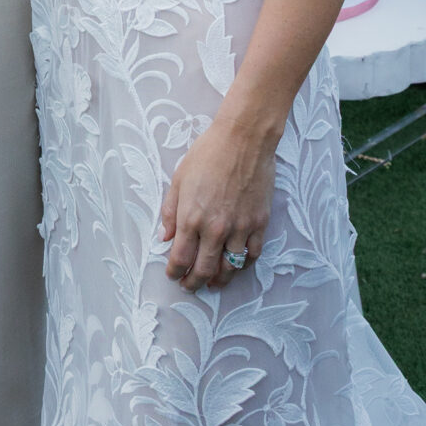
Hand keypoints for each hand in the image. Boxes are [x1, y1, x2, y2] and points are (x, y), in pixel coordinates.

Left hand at [159, 112, 277, 292]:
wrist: (244, 139)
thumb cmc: (208, 154)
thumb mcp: (179, 179)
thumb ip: (171, 212)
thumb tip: (166, 238)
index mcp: (192, 218)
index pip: (180, 258)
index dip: (175, 272)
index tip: (173, 275)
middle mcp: (216, 229)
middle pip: (204, 270)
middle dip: (194, 283)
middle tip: (190, 286)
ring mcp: (240, 228)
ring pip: (230, 268)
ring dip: (219, 280)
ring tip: (213, 282)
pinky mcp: (259, 223)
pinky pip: (252, 254)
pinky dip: (243, 265)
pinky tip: (236, 265)